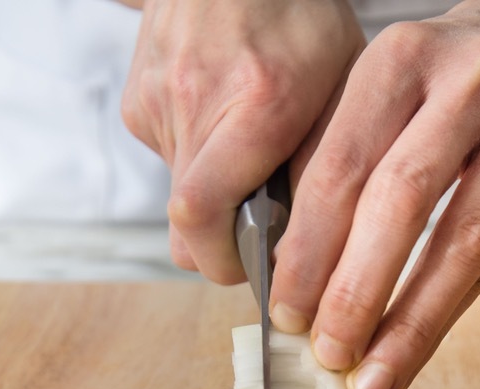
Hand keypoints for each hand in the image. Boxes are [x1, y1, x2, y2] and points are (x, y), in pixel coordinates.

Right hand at [121, 0, 364, 283]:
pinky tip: (222, 125)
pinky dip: (198, 163)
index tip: (252, 272)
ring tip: (247, 155)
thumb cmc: (300, 16)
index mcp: (257, 106)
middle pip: (186, 227)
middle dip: (222, 244)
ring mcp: (156, 102)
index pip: (202, 217)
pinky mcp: (136, 102)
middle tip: (258, 230)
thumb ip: (323, 167)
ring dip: (214, 198)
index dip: (223, 262)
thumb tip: (302, 244)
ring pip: (179, 198)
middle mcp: (194, 104)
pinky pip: (169, 163)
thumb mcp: (342, 87)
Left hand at [269, 0, 479, 388]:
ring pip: (460, 242)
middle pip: (400, 203)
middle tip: (325, 352)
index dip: (309, 249)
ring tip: (373, 378)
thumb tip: (294, 258)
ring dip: (411, 322)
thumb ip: (343, 154)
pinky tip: (415, 352)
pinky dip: (449, 313)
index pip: (341, 167)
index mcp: (401, 60)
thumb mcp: (391, 83)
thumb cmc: (455, 71)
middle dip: (355, 291)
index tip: (287, 310)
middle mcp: (464, 88)